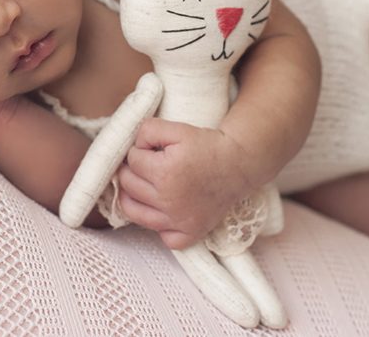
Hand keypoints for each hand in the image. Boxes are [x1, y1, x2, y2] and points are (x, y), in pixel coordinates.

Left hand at [116, 118, 253, 249]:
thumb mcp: (178, 128)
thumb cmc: (208, 146)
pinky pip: (166, 239)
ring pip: (135, 212)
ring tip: (140, 185)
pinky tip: (162, 212)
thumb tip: (134, 146)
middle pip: (130, 185)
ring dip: (132, 197)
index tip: (149, 150)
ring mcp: (179, 221)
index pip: (133, 161)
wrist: (238, 163)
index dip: (138, 151)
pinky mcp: (191, 233)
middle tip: (144, 165)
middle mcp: (169, 201)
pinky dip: (160, 228)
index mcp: (164, 173)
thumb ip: (148, 130)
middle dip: (132, 171)